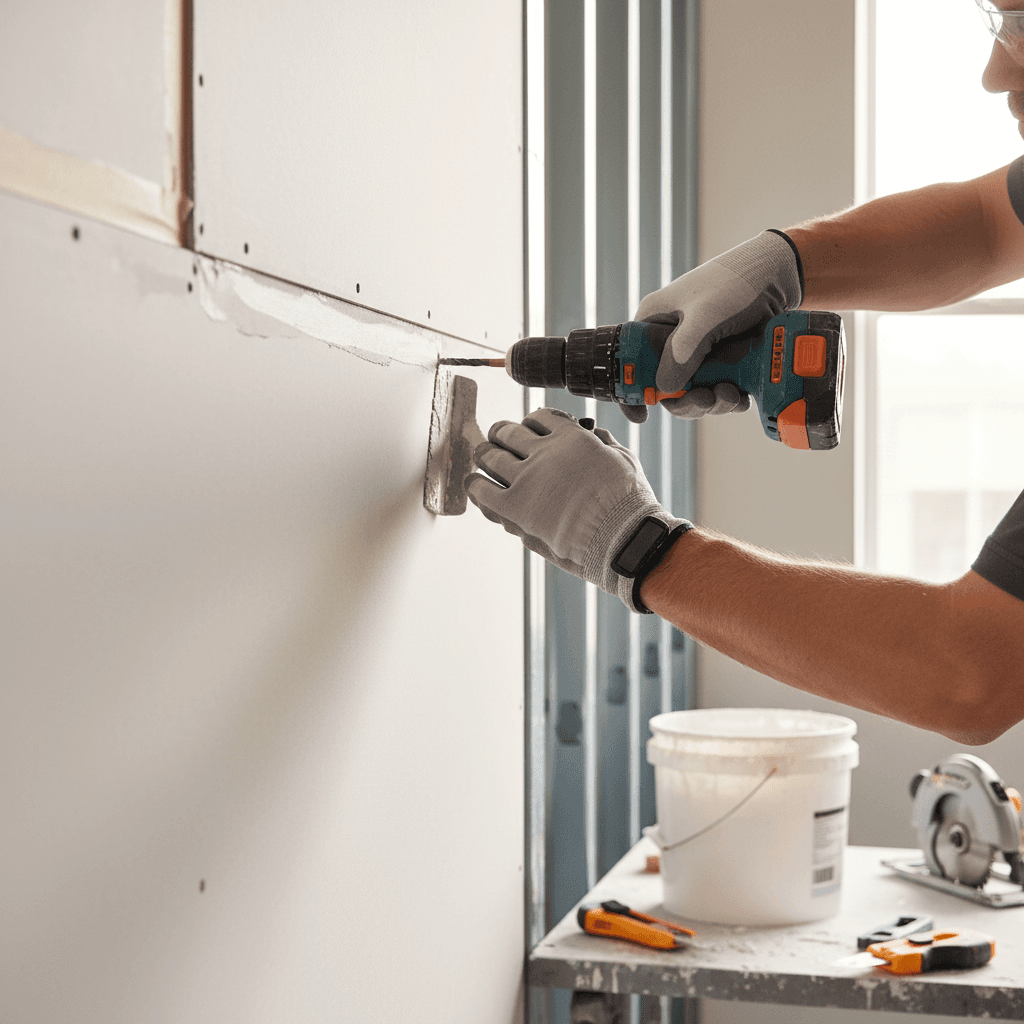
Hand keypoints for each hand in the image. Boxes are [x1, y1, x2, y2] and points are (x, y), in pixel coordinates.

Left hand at [466, 408, 689, 611]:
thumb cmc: (629, 504)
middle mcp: (544, 453)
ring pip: (489, 456)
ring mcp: (526, 480)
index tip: (528, 429)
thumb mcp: (623, 460)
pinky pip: (482, 491)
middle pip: (508, 432)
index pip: (539, 417)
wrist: (623, 539)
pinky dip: (474, 485)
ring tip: (481, 455)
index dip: (531, 422)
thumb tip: (593, 433)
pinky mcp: (514, 508)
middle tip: (497, 438)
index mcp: (571, 437)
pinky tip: (473, 484)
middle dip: (501, 433)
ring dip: (483, 454)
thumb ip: (603, 443)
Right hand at [634, 229, 802, 419]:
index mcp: (654, 323)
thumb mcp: (704, 315)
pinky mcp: (721, 360)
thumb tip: (664, 388)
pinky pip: (716, 389)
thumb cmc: (735, 281)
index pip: (630, 363)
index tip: (641, 415)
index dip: (632, 391)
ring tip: (731, 396)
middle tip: (705, 400)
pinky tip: (740, 396)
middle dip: (686, 401)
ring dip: (712, 402)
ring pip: (693, 392)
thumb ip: (682, 351)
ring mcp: (697, 352)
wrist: (780, 274)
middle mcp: (671, 340)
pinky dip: (728, 398)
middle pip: (664, 386)